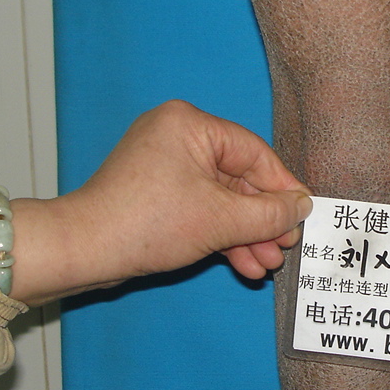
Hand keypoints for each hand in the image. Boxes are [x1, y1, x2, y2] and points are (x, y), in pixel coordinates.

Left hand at [0, 101, 311, 304]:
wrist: (85, 250)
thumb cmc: (148, 223)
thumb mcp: (221, 219)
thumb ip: (269, 213)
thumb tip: (303, 206)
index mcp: (191, 124)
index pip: (254, 153)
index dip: (283, 188)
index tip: (304, 216)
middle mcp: (177, 136)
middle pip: (238, 179)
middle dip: (262, 220)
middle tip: (285, 247)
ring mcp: (164, 166)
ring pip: (220, 199)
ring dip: (245, 234)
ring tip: (266, 266)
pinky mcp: (155, 194)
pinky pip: (200, 209)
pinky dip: (220, 235)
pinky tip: (243, 263)